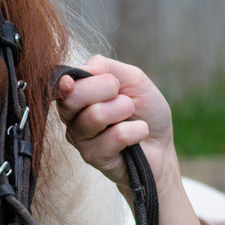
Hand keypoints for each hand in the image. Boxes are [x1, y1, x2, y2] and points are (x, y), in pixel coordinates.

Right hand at [55, 56, 173, 188]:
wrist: (161, 144)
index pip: (63, 82)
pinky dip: (136, 131)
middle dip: (105, 89)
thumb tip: (84, 68)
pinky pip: (117, 136)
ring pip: (96, 116)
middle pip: (72, 98)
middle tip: (124, 96)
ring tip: (132, 115)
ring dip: (124, 110)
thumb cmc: (145, 111)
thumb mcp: (132, 79)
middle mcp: (71, 115)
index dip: (68, 80)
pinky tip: (138, 134)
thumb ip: (106, 67)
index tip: (73, 82)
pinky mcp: (93, 157)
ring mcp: (80, 138)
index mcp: (76, 93)